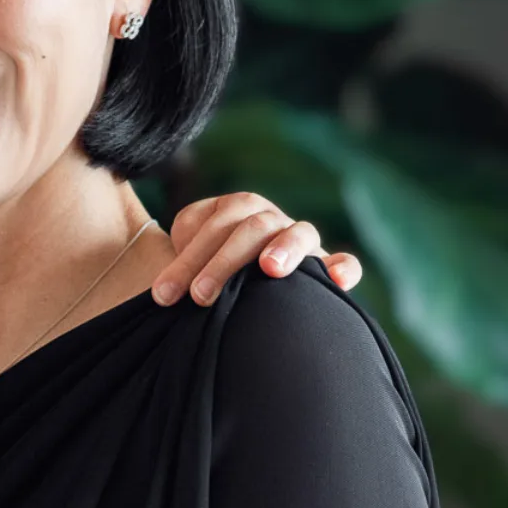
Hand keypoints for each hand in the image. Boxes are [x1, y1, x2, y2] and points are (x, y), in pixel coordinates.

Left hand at [151, 194, 361, 307]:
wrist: (228, 283)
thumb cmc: (202, 274)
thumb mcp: (184, 260)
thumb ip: (179, 259)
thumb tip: (163, 290)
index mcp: (234, 211)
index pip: (214, 223)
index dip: (187, 257)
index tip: (164, 295)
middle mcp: (268, 220)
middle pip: (251, 228)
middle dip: (222, 263)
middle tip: (199, 296)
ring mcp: (298, 240)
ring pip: (298, 232)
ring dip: (284, 248)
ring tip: (269, 270)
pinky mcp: (323, 266)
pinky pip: (342, 261)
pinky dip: (343, 267)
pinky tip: (338, 281)